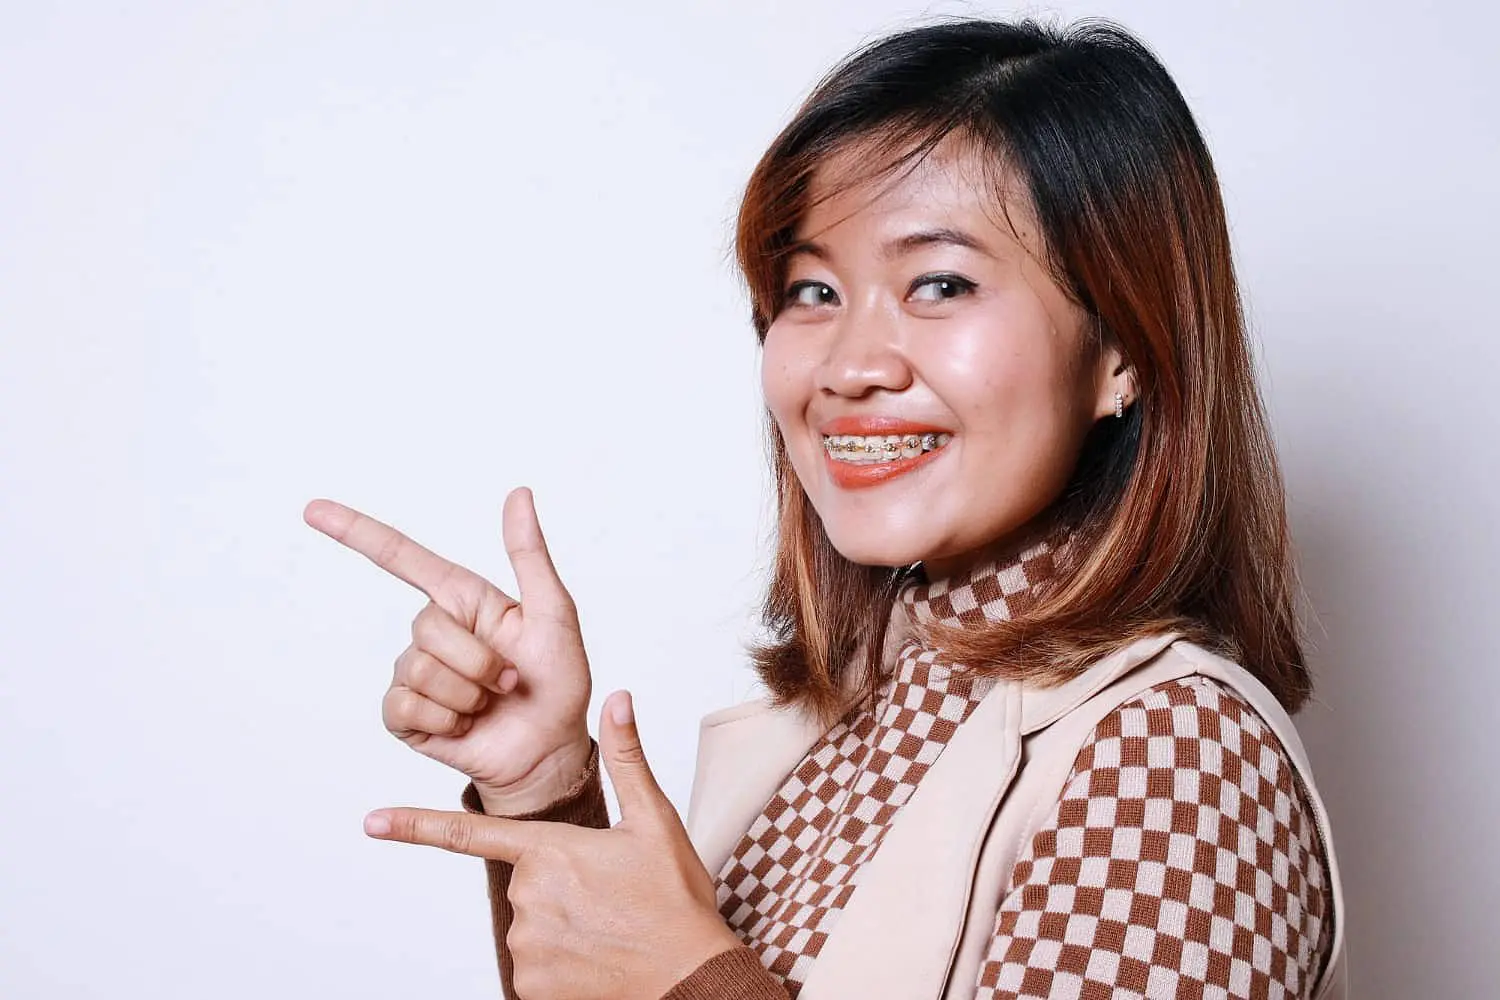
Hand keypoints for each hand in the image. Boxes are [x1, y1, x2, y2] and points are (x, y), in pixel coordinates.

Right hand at [304, 488, 591, 812]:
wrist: (550, 750)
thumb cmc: (557, 682)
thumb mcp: (554, 613)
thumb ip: (530, 554)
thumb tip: (518, 493)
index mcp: (463, 601)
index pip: (402, 558)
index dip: (356, 532)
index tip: (313, 509)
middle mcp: (434, 633)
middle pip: (426, 627)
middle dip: (478, 659)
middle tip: (508, 679)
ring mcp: (415, 674)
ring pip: (420, 669)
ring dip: (468, 693)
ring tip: (490, 702)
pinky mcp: (405, 715)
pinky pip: (405, 706)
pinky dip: (446, 718)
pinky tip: (465, 724)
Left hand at [364, 691, 743, 999]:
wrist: (691, 977)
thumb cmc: (675, 899)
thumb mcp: (654, 821)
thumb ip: (627, 759)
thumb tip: (618, 699)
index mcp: (549, 850)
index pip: (467, 833)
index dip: (413, 826)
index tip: (370, 821)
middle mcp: (528, 896)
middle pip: (528, 880)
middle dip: (562, 884)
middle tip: (609, 896)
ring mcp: (526, 945)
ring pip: (534, 923)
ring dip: (564, 923)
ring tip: (610, 927)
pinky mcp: (531, 987)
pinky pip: (537, 966)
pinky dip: (563, 961)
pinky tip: (598, 958)